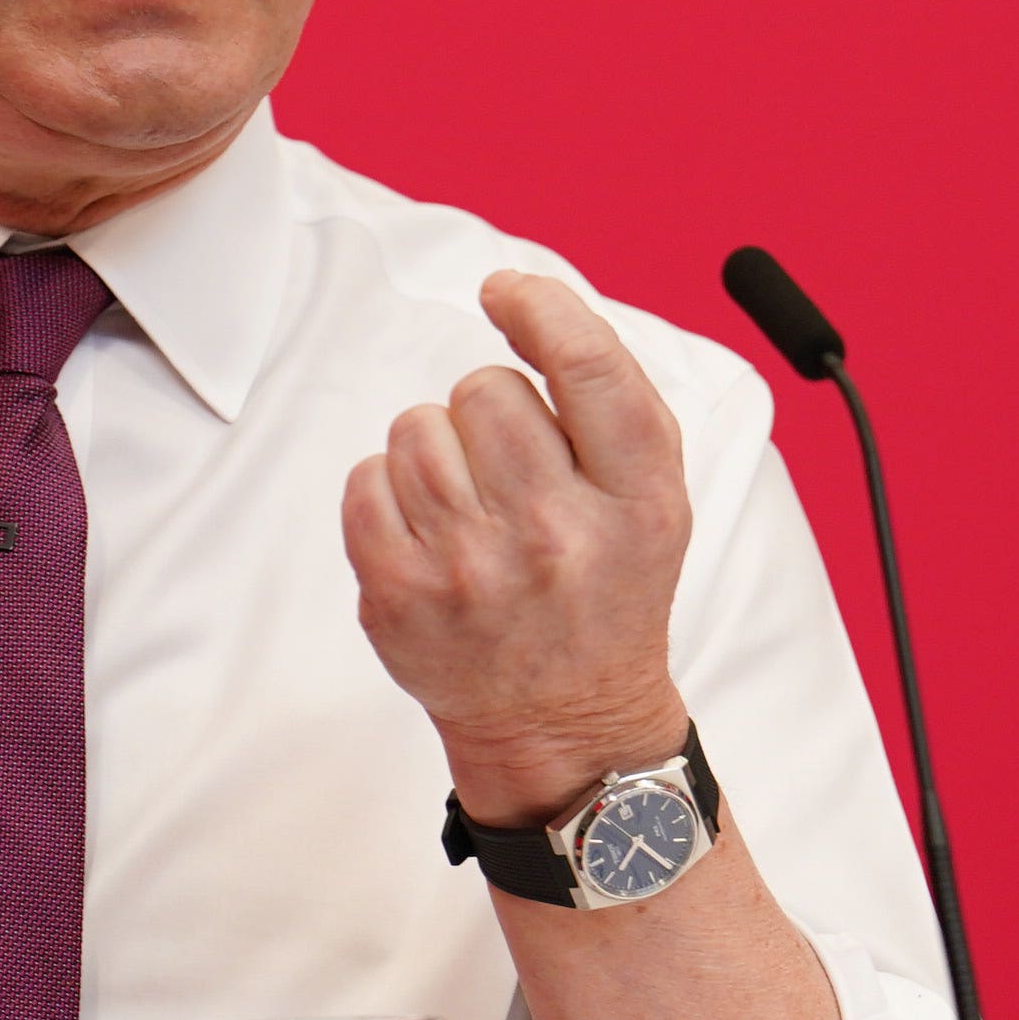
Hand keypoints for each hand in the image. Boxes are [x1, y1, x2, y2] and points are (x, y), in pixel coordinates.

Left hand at [344, 271, 694, 822]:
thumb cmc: (606, 587)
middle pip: (485, 387)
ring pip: (417, 425)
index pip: (588, 365)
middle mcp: (557, 536)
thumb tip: (515, 295)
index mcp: (637, 502)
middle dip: (492, 409)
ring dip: (439, 450)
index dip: (541, 306)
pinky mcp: (398, 597)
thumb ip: (605, 394)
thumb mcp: (652, 496)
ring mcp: (470, 570)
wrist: (562, 725)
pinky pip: (366, 478)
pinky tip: (431, 534)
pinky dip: (391, 492)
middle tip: (513, 472)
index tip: (507, 293)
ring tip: (473, 509)